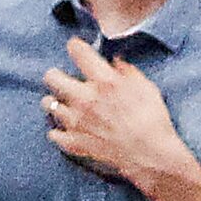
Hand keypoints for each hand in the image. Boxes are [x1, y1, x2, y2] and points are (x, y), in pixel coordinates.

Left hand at [42, 39, 196, 192]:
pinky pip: (53, 133)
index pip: (79, 53)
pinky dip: (58, 131)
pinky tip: (67, 129)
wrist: (149, 154)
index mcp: (104, 82)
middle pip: (51, 77)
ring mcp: (75, 121)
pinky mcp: (73, 141)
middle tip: (65, 78)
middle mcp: (84, 98)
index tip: (76, 46)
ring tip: (65, 103)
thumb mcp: (148, 89)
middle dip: (57, 74)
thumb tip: (116, 63)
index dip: (76, 46)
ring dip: (55, 101)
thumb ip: (129, 73)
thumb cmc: (153, 120)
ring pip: (48, 103)